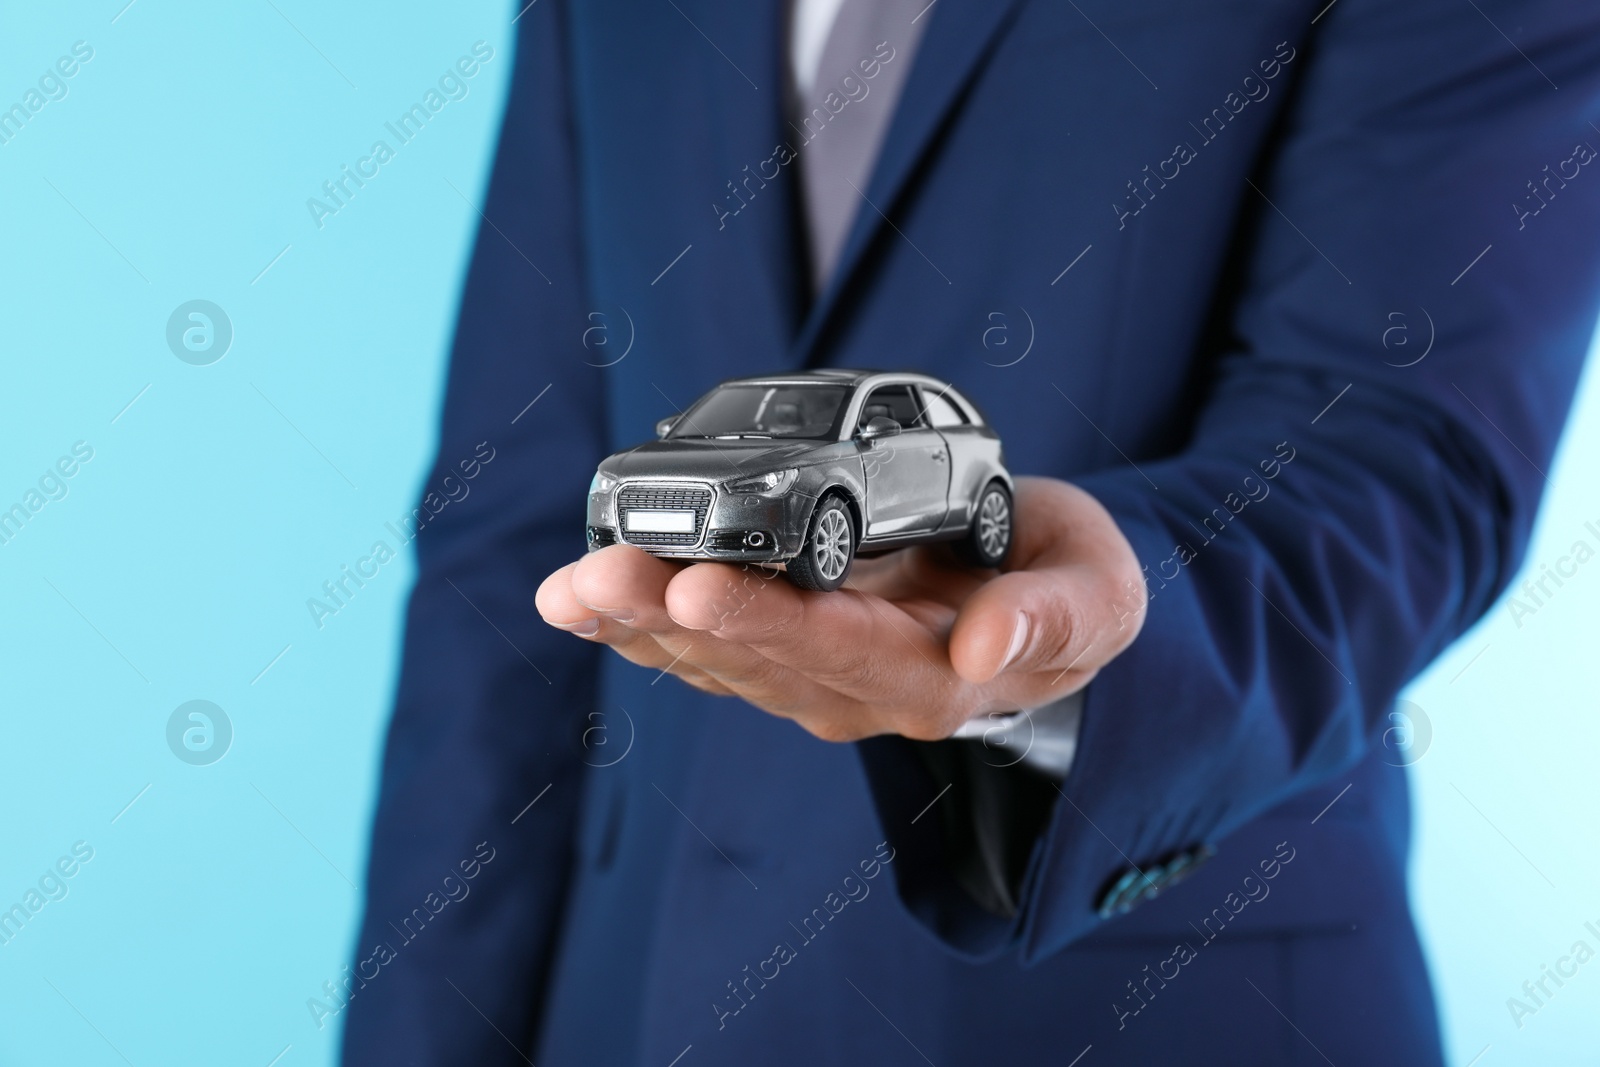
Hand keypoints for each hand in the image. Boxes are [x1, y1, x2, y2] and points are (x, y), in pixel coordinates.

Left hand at [535, 477, 1145, 742]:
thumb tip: (982, 650)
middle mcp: (856, 688)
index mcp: (933, 678)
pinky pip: (700, 641)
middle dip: (670, 613)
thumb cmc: (1067, 580)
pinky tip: (580, 593)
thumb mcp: (1096, 592)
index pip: (841, 653)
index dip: (768, 621)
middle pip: (754, 656)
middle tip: (603, 575)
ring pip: (711, 654)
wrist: (1032, 583)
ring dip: (635, 619)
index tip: (698, 587)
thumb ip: (1054, 620)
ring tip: (572, 584)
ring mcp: (808, 674)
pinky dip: (637, 618)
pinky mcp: (777, 648)